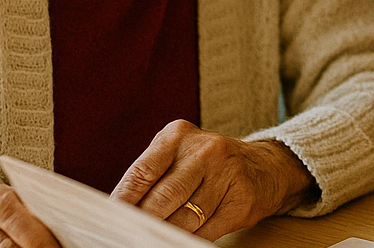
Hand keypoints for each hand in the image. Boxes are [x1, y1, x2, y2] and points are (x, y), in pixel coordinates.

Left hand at [110, 120, 314, 239]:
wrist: (265, 166)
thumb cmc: (208, 164)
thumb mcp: (178, 156)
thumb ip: (151, 177)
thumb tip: (118, 212)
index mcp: (179, 135)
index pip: (142, 172)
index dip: (122, 202)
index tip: (109, 221)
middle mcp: (205, 150)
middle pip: (163, 199)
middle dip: (142, 223)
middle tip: (126, 237)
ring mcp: (226, 174)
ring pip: (184, 219)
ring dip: (165, 235)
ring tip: (151, 240)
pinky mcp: (241, 199)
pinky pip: (206, 231)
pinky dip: (188, 241)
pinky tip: (179, 241)